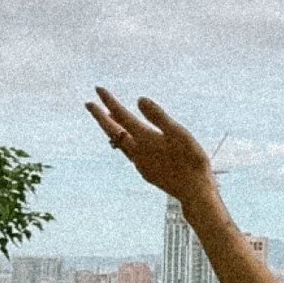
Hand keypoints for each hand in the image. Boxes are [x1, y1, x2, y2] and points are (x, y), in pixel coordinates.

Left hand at [86, 88, 215, 205]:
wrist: (195, 193)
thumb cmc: (192, 161)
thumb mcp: (179, 133)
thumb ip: (158, 116)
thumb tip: (139, 99)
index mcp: (144, 139)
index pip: (122, 116)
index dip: (109, 101)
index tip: (98, 89)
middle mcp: (137, 152)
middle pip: (112, 131)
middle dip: (100, 116)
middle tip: (88, 104)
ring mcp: (140, 164)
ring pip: (119, 143)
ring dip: (111, 129)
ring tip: (107, 118)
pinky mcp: (146, 172)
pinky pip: (128, 153)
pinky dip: (123, 141)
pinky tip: (130, 142)